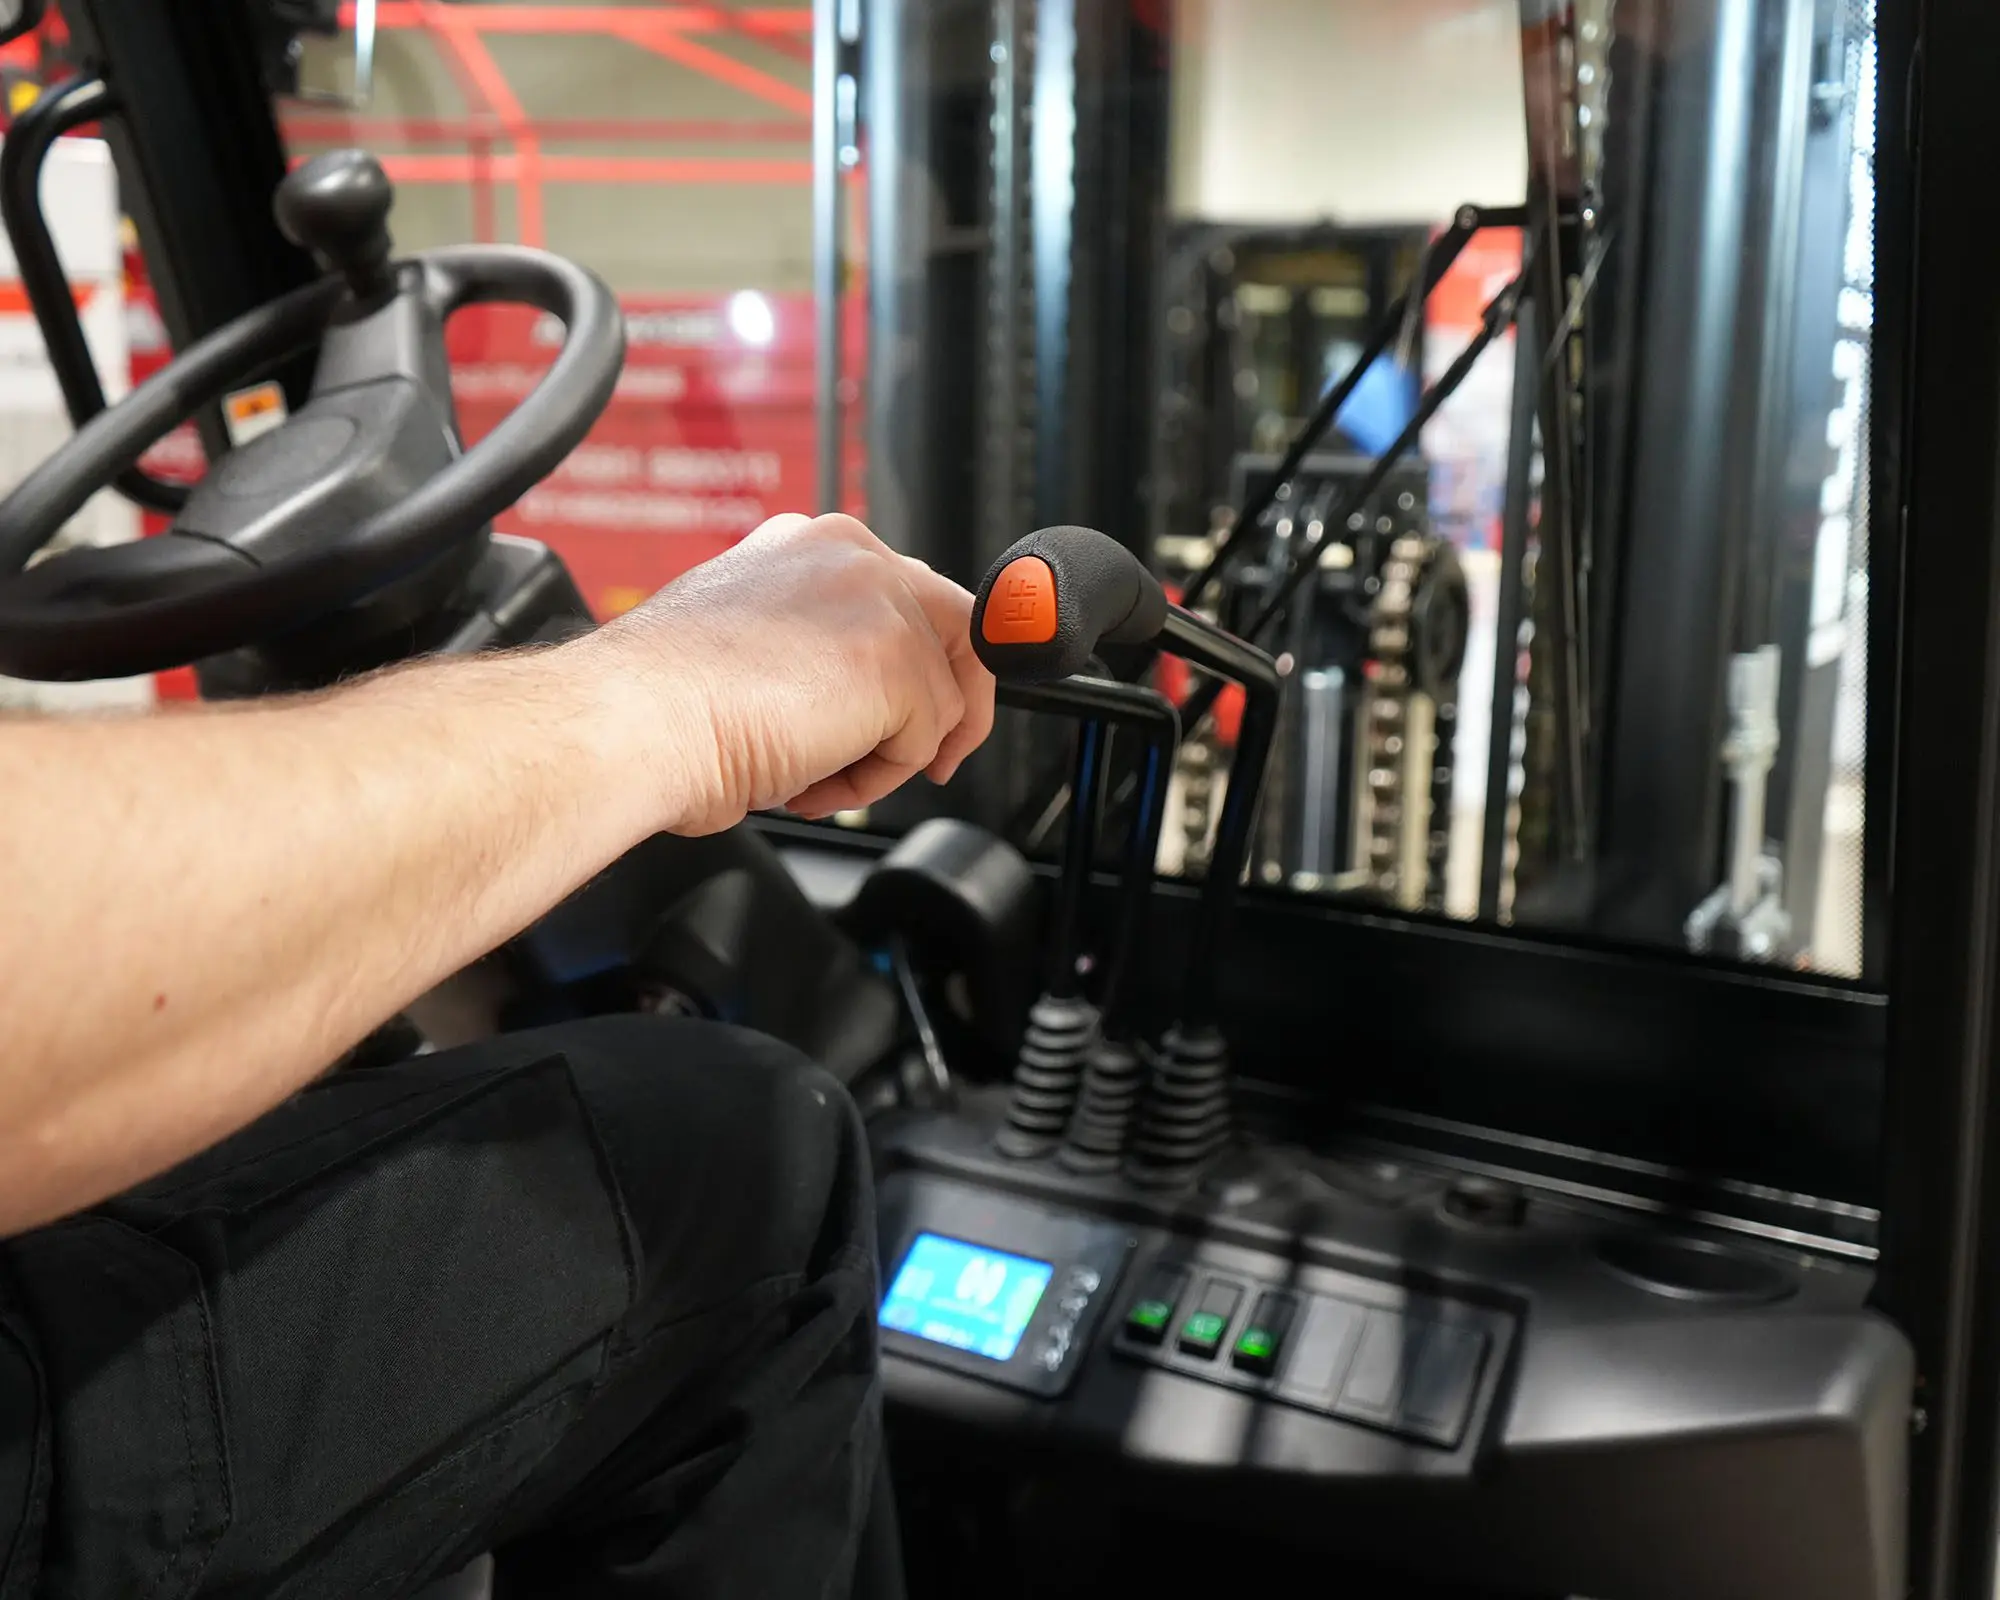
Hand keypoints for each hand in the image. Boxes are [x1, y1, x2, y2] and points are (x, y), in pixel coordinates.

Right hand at [597, 513, 996, 834]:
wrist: (634, 721)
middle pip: (954, 630)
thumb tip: (851, 698)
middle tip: (926, 762)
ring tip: (814, 778)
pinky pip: (925, 741)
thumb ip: (814, 649)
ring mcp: (878, 601)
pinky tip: (811, 783)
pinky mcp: (896, 658)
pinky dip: (875, 780)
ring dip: (887, 757)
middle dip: (945, 708)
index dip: (917, 667)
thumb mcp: (752, 648)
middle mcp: (851, 557)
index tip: (907, 717)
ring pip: (941, 698)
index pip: (906, 598)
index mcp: (809, 547)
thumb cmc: (659, 703)